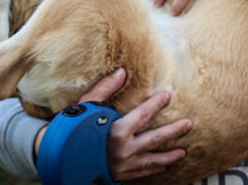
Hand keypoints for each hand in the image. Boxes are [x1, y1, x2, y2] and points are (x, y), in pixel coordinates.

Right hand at [33, 68, 191, 180]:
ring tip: (183, 151)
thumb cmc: (72, 129)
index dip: (155, 104)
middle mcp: (122, 150)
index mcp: (115, 131)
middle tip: (188, 124)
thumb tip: (121, 72)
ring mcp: (123, 166)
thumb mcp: (86, 107)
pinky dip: (155, 169)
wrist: (58, 157)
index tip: (167, 96)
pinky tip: (164, 165)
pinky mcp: (120, 176)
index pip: (142, 115)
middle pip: (154, 139)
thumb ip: (105, 90)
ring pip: (152, 160)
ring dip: (169, 155)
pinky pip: (143, 173)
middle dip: (173, 131)